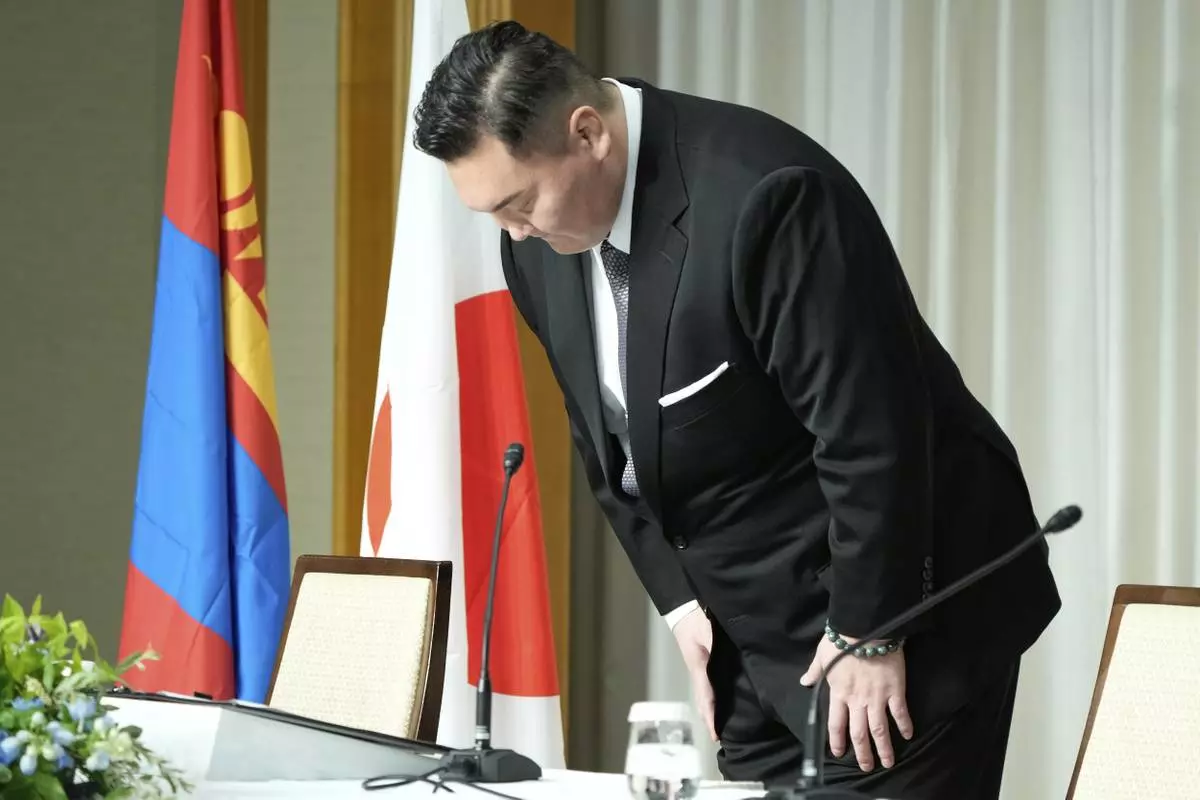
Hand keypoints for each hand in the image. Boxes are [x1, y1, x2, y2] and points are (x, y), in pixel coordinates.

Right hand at [672, 607, 717, 741]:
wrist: (685, 608)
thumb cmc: (696, 619)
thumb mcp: (707, 631)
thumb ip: (714, 645)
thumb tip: (721, 661)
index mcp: (699, 667)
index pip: (706, 697)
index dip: (710, 717)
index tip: (715, 735)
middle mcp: (698, 671)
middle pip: (704, 701)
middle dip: (710, 719)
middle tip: (719, 737)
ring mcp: (700, 668)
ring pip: (706, 694)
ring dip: (711, 710)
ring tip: (720, 725)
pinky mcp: (703, 662)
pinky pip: (709, 685)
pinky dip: (713, 698)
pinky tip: (722, 700)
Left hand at [799, 634, 912, 770]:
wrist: (864, 628)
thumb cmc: (841, 640)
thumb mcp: (822, 655)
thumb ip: (815, 671)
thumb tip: (804, 681)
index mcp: (838, 693)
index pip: (836, 724)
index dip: (837, 741)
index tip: (838, 753)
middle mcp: (857, 700)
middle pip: (859, 733)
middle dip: (862, 753)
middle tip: (867, 767)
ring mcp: (877, 697)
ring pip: (879, 729)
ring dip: (884, 748)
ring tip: (887, 762)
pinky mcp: (895, 690)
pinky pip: (900, 712)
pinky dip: (904, 725)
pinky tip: (909, 735)